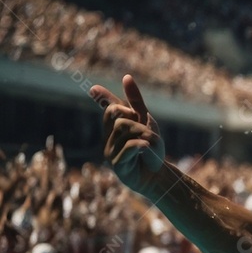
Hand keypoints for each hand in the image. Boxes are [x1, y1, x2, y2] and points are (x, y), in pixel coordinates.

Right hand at [89, 75, 165, 195]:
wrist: (157, 175)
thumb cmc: (150, 149)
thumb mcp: (146, 122)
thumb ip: (136, 102)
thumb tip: (126, 77)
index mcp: (114, 129)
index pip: (108, 109)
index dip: (103, 99)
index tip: (94, 89)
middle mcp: (108, 139)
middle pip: (117, 116)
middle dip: (135, 119)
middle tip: (147, 131)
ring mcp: (110, 152)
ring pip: (125, 130)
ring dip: (144, 134)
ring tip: (151, 145)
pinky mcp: (117, 165)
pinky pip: (128, 147)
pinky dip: (141, 145)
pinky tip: (146, 149)